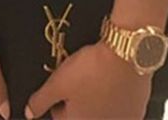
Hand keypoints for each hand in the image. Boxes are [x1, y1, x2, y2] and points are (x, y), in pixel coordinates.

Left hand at [24, 41, 152, 119]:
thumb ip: (41, 101)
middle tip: (79, 79)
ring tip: (96, 78)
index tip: (62, 82)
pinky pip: (121, 107)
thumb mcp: (59, 82)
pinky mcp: (138, 111)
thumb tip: (29, 114)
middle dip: (78, 101)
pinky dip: (116, 96)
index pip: (60, 117)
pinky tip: (114, 80)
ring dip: (97, 99)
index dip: (57, 99)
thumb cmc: (92, 70)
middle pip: (82, 115)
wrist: (128, 54)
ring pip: (102, 111)